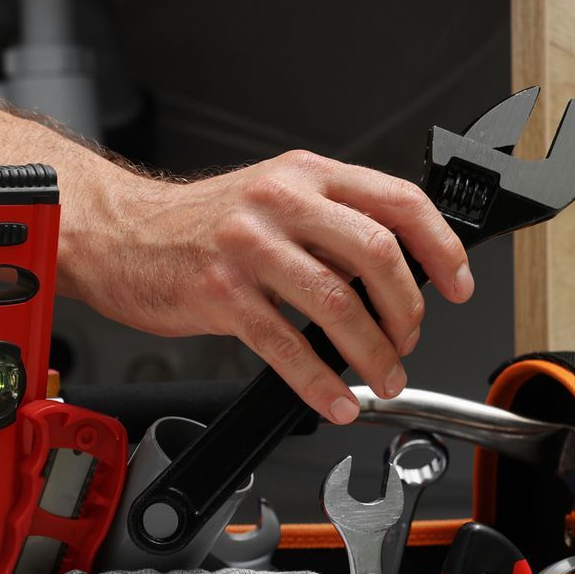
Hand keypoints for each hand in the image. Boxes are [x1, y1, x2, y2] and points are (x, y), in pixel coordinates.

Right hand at [72, 152, 473, 424]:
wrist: (116, 233)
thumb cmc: (193, 226)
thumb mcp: (269, 197)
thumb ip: (326, 222)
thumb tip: (389, 273)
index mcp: (305, 174)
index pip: (398, 201)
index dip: (440, 248)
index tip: (458, 286)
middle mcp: (281, 201)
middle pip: (376, 254)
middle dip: (408, 311)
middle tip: (409, 341)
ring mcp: (249, 247)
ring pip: (337, 304)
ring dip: (372, 353)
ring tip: (382, 378)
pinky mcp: (219, 293)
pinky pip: (284, 345)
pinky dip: (317, 382)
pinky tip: (331, 399)